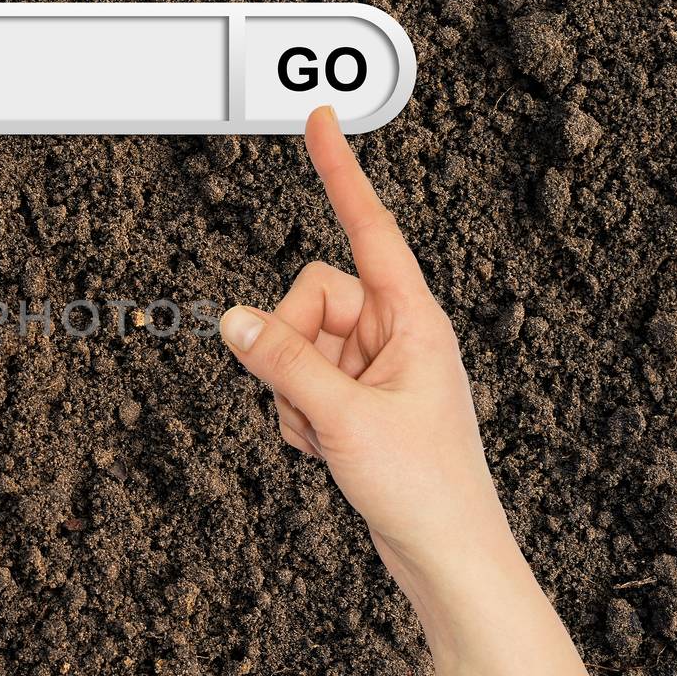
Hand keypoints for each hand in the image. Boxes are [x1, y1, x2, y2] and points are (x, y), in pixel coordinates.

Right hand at [219, 105, 510, 589]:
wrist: (446, 557)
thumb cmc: (424, 486)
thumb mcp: (345, 418)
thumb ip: (282, 361)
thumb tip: (230, 318)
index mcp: (414, 318)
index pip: (369, 227)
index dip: (340, 172)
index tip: (320, 118)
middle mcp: (394, 333)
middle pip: (308, 296)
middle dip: (292, 346)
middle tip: (313, 401)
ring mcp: (373, 368)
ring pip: (295, 344)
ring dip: (293, 392)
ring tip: (329, 436)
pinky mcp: (356, 401)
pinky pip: (299, 382)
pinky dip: (297, 416)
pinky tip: (326, 450)